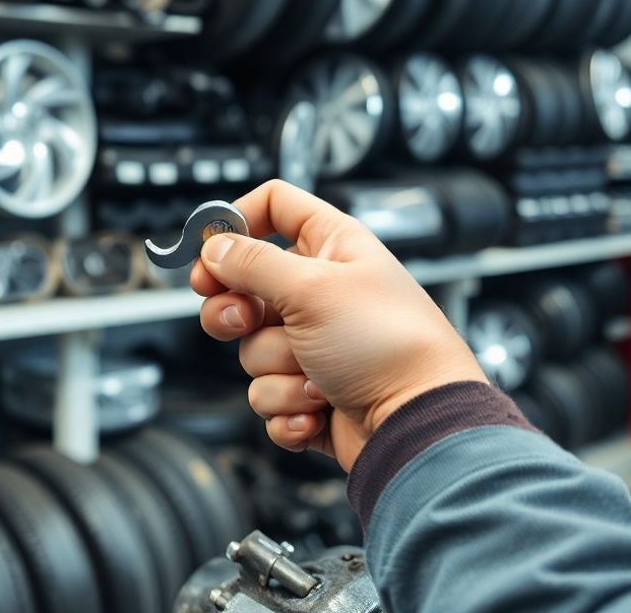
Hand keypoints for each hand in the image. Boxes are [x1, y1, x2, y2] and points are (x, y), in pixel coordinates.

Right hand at [191, 180, 485, 470]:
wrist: (420, 424)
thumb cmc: (388, 346)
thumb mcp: (312, 288)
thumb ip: (253, 263)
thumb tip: (216, 249)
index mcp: (331, 248)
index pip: (275, 207)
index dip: (236, 223)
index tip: (209, 253)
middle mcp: (321, 293)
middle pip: (243, 288)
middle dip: (235, 313)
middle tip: (245, 321)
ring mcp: (314, 345)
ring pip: (251, 350)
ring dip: (278, 370)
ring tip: (317, 376)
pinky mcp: (309, 393)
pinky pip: (266, 396)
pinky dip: (287, 408)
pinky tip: (318, 408)